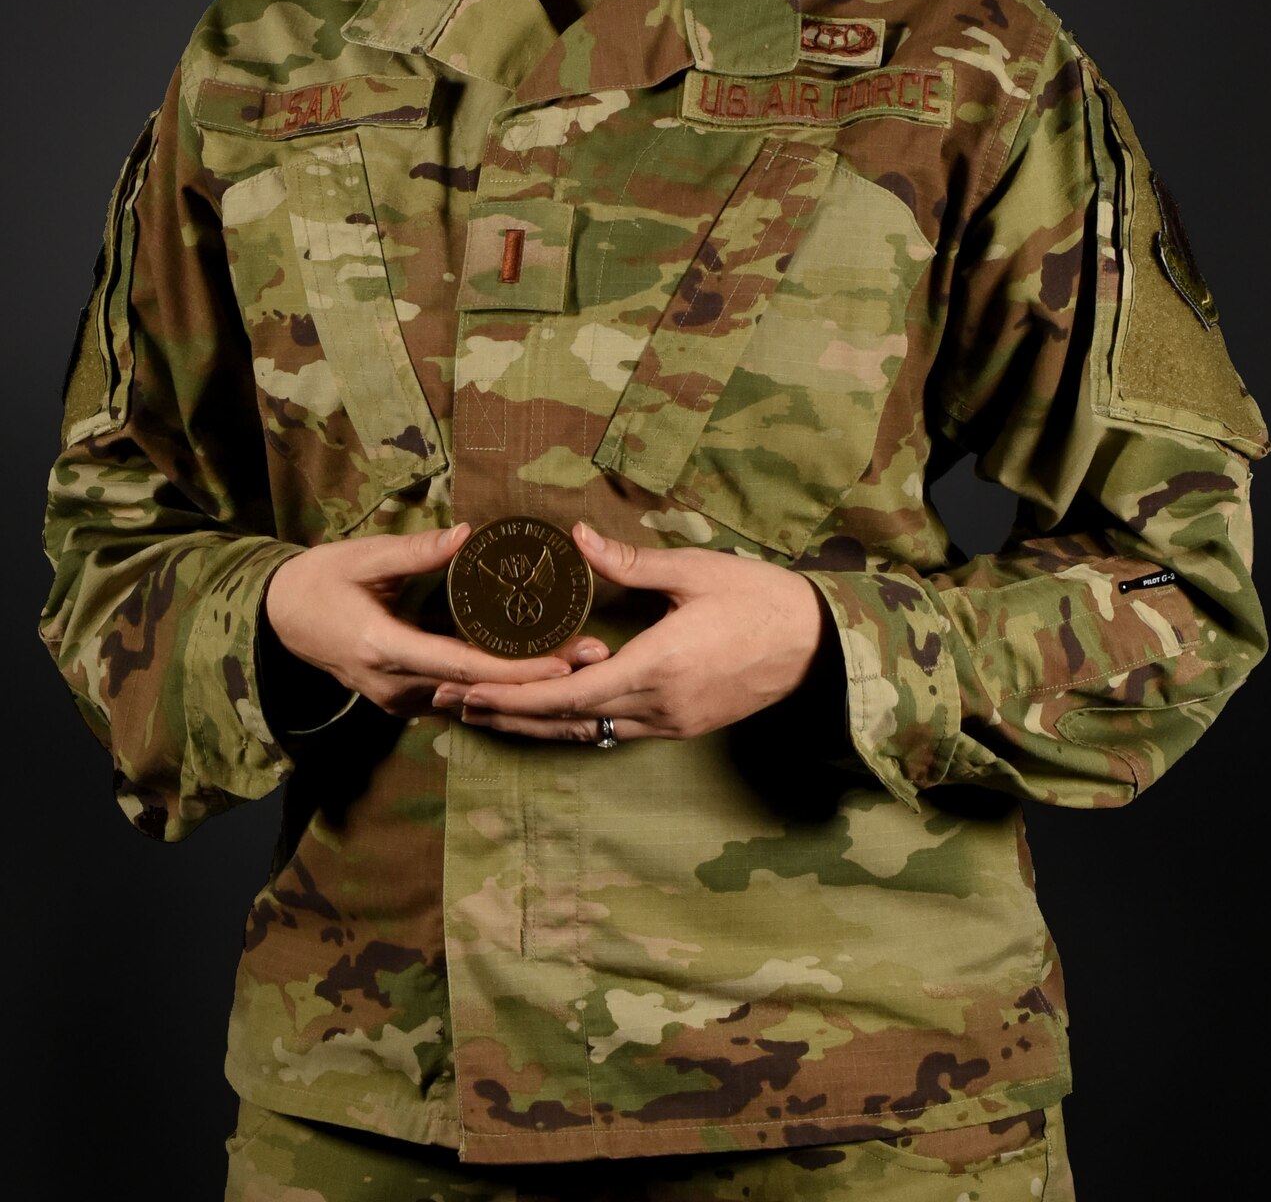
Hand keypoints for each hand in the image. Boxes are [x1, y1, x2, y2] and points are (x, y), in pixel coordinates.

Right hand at [264, 522, 608, 718]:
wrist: (278, 618)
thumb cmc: (318, 581)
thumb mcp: (362, 557)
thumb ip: (415, 550)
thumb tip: (467, 533)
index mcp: (384, 648)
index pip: (463, 665)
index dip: (516, 669)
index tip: (563, 662)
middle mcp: (393, 685)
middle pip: (478, 688)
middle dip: (537, 678)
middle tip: (593, 656)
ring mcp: (395, 699)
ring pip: (469, 700)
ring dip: (520, 686)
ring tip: (577, 662)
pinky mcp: (400, 699)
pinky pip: (454, 698)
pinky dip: (493, 688)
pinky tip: (532, 673)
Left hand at [432, 522, 824, 743]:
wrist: (818, 644)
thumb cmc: (759, 598)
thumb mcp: (695, 572)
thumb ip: (630, 562)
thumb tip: (576, 538)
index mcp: (657, 665)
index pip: (569, 693)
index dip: (514, 695)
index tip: (468, 689)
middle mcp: (659, 705)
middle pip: (568, 722)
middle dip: (507, 714)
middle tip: (452, 703)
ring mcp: (673, 722)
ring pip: (590, 732)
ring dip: (537, 724)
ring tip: (486, 712)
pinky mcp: (684, 724)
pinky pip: (617, 730)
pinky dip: (576, 723)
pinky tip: (551, 712)